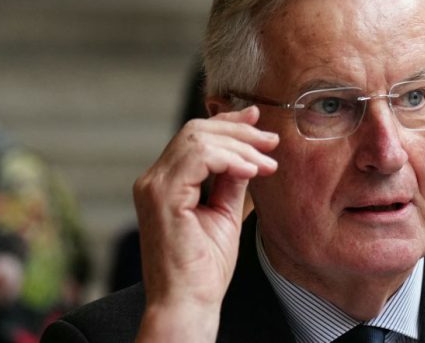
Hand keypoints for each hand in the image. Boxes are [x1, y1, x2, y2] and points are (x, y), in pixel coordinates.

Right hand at [133, 106, 277, 340]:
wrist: (188, 303)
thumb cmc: (204, 269)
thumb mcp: (224, 213)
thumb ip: (231, 181)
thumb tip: (248, 154)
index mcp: (165, 183)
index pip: (195, 137)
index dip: (228, 123)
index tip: (258, 121)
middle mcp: (153, 180)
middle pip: (196, 130)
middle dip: (240, 130)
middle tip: (272, 140)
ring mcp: (153, 186)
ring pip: (198, 139)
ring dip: (241, 147)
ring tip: (267, 164)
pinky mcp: (162, 196)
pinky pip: (199, 157)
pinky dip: (230, 159)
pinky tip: (252, 171)